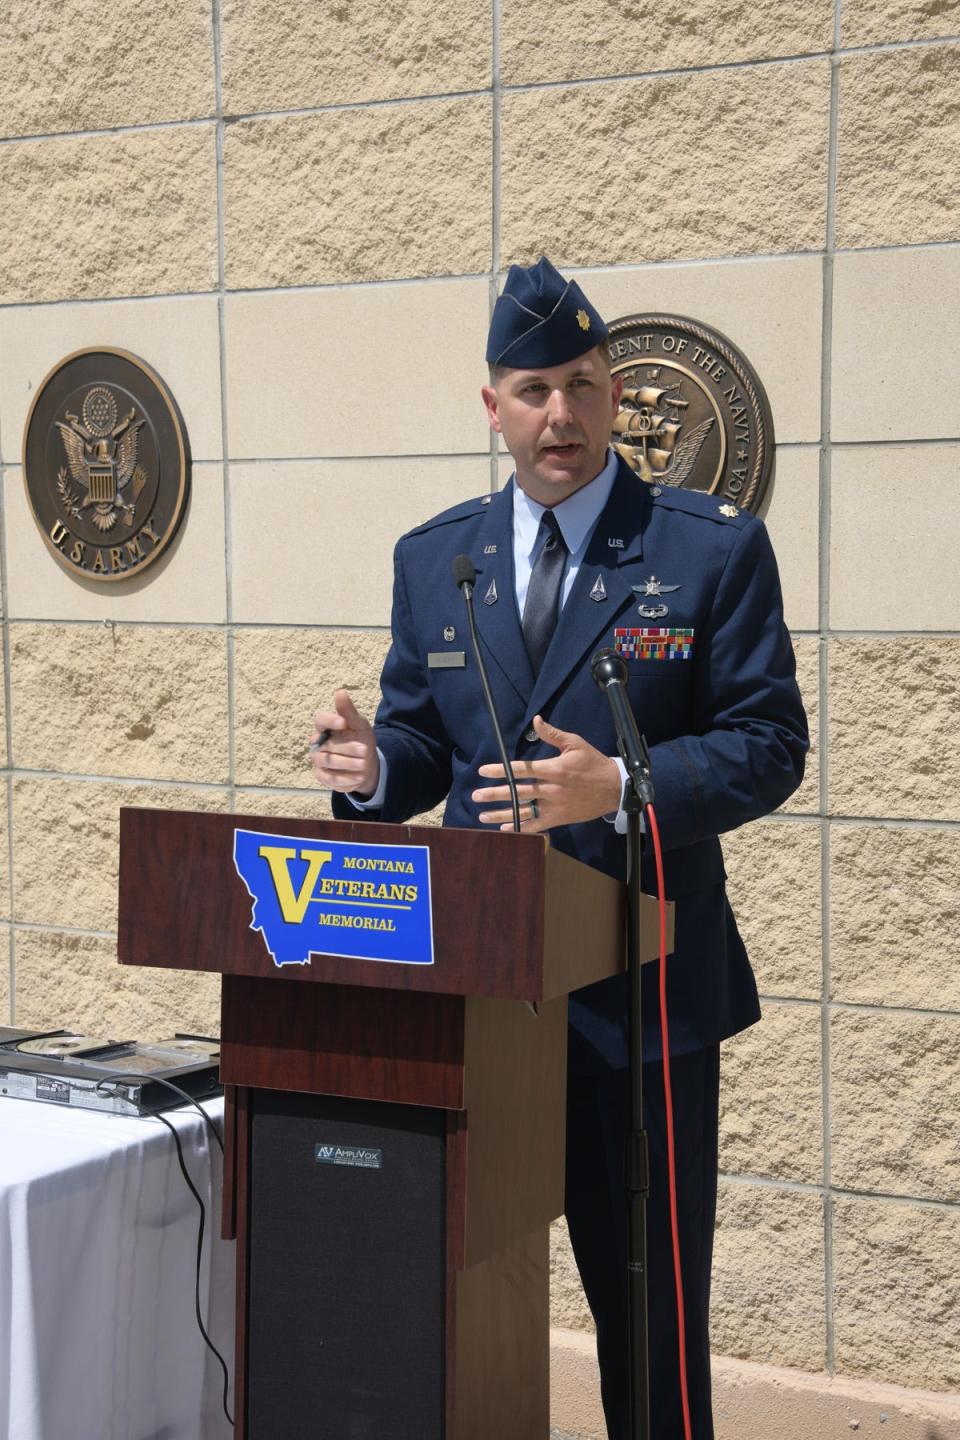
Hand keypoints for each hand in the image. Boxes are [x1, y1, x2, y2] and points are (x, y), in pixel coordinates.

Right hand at [309, 689, 379, 797]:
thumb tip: (340, 692)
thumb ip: (349, 711)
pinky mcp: (322, 776)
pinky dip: (346, 778)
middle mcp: (317, 743)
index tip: (343, 722)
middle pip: (327, 745)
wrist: (366, 763)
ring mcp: (318, 760)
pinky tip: (360, 776)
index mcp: (324, 726)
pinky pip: (330, 778)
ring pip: (327, 761)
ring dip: (347, 763)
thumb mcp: (359, 724)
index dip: (329, 720)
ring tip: (364, 764)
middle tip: (364, 750)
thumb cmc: (359, 738)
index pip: (320, 720)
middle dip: (347, 748)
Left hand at [471, 714, 621, 831]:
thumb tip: (536, 720)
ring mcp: (555, 806)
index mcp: (554, 769)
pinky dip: (521, 827)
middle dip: (494, 794)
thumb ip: (552, 734)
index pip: (522, 769)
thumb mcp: (575, 744)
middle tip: (475, 795)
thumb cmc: (593, 763)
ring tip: (482, 816)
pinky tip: (505, 828)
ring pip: (524, 811)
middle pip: (518, 792)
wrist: (614, 788)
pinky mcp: (559, 818)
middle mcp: (552, 789)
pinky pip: (537, 824)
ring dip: (501, 814)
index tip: (483, 771)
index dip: (501, 770)